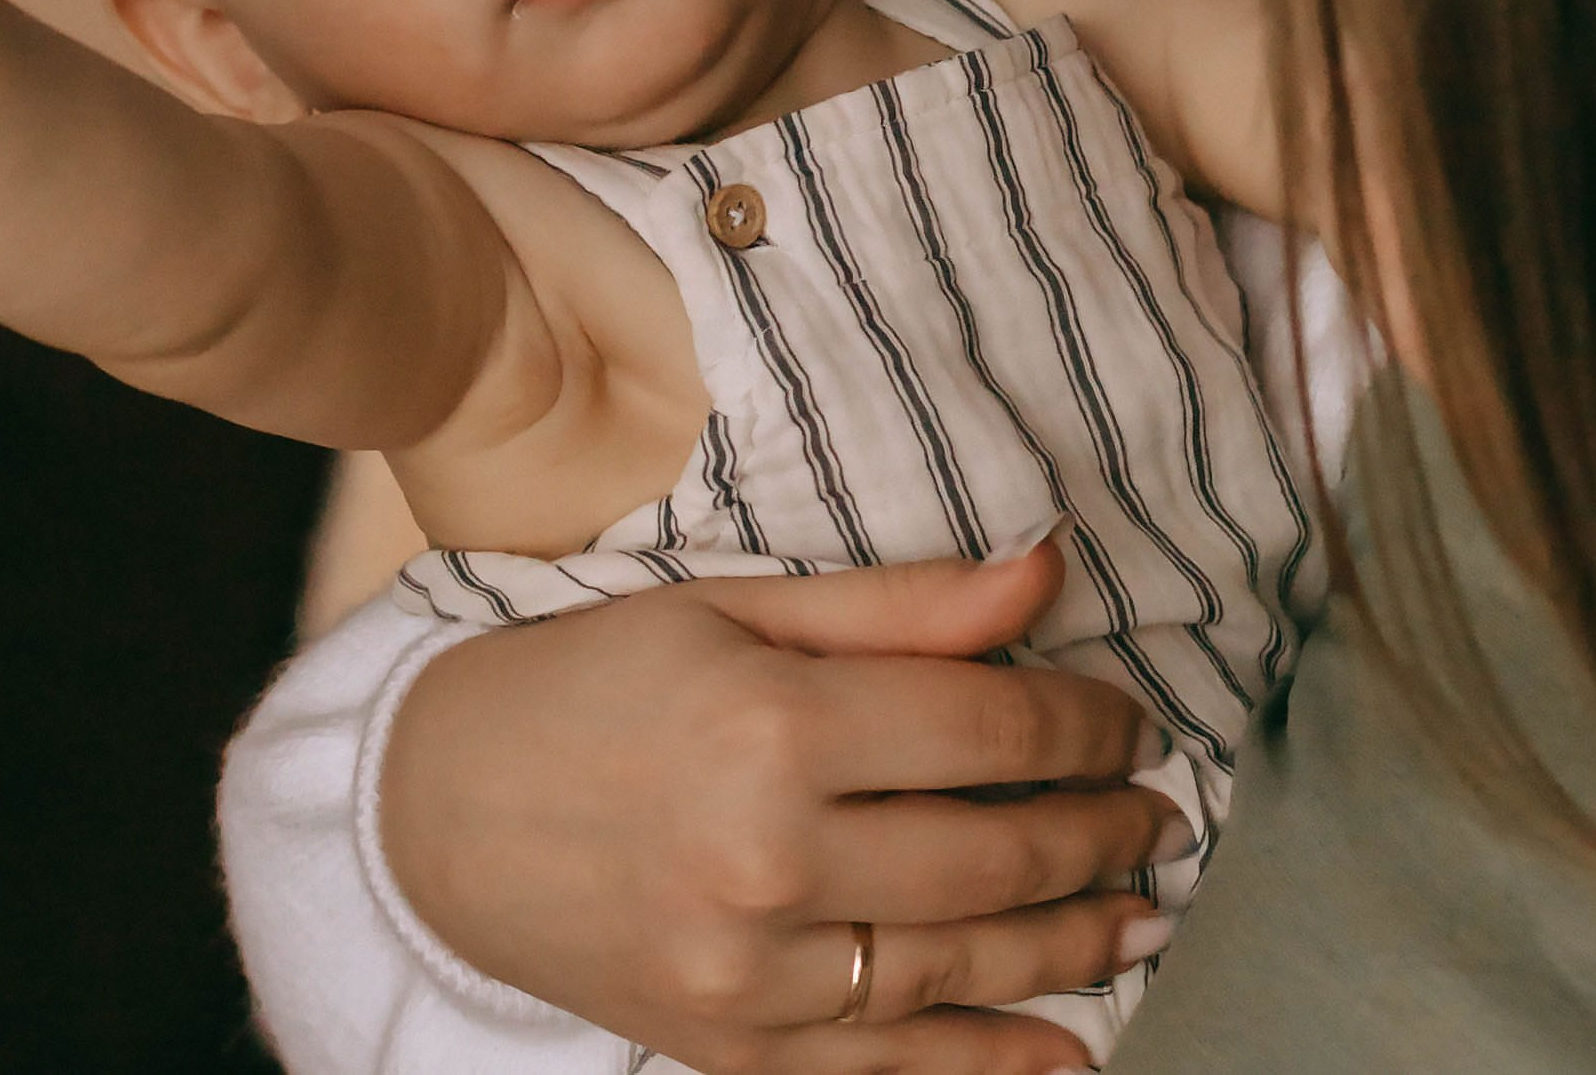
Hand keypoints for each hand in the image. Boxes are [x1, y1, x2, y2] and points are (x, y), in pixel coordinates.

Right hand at [385, 540, 1180, 1073]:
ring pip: (959, 965)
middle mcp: (769, 856)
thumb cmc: (590, 683)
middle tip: (1159, 817)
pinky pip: (885, 1073)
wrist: (436, 813)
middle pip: (993, 851)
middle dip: (1100, 833)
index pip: (989, 724)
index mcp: (772, 722)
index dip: (1088, 724)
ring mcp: (748, 971)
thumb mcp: (733, 608)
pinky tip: (1071, 1051)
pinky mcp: (727, 1047)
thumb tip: (1048, 571)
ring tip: (1141, 915)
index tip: (1133, 722)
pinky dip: (988, 1066)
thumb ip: (898, 605)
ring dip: (1073, 944)